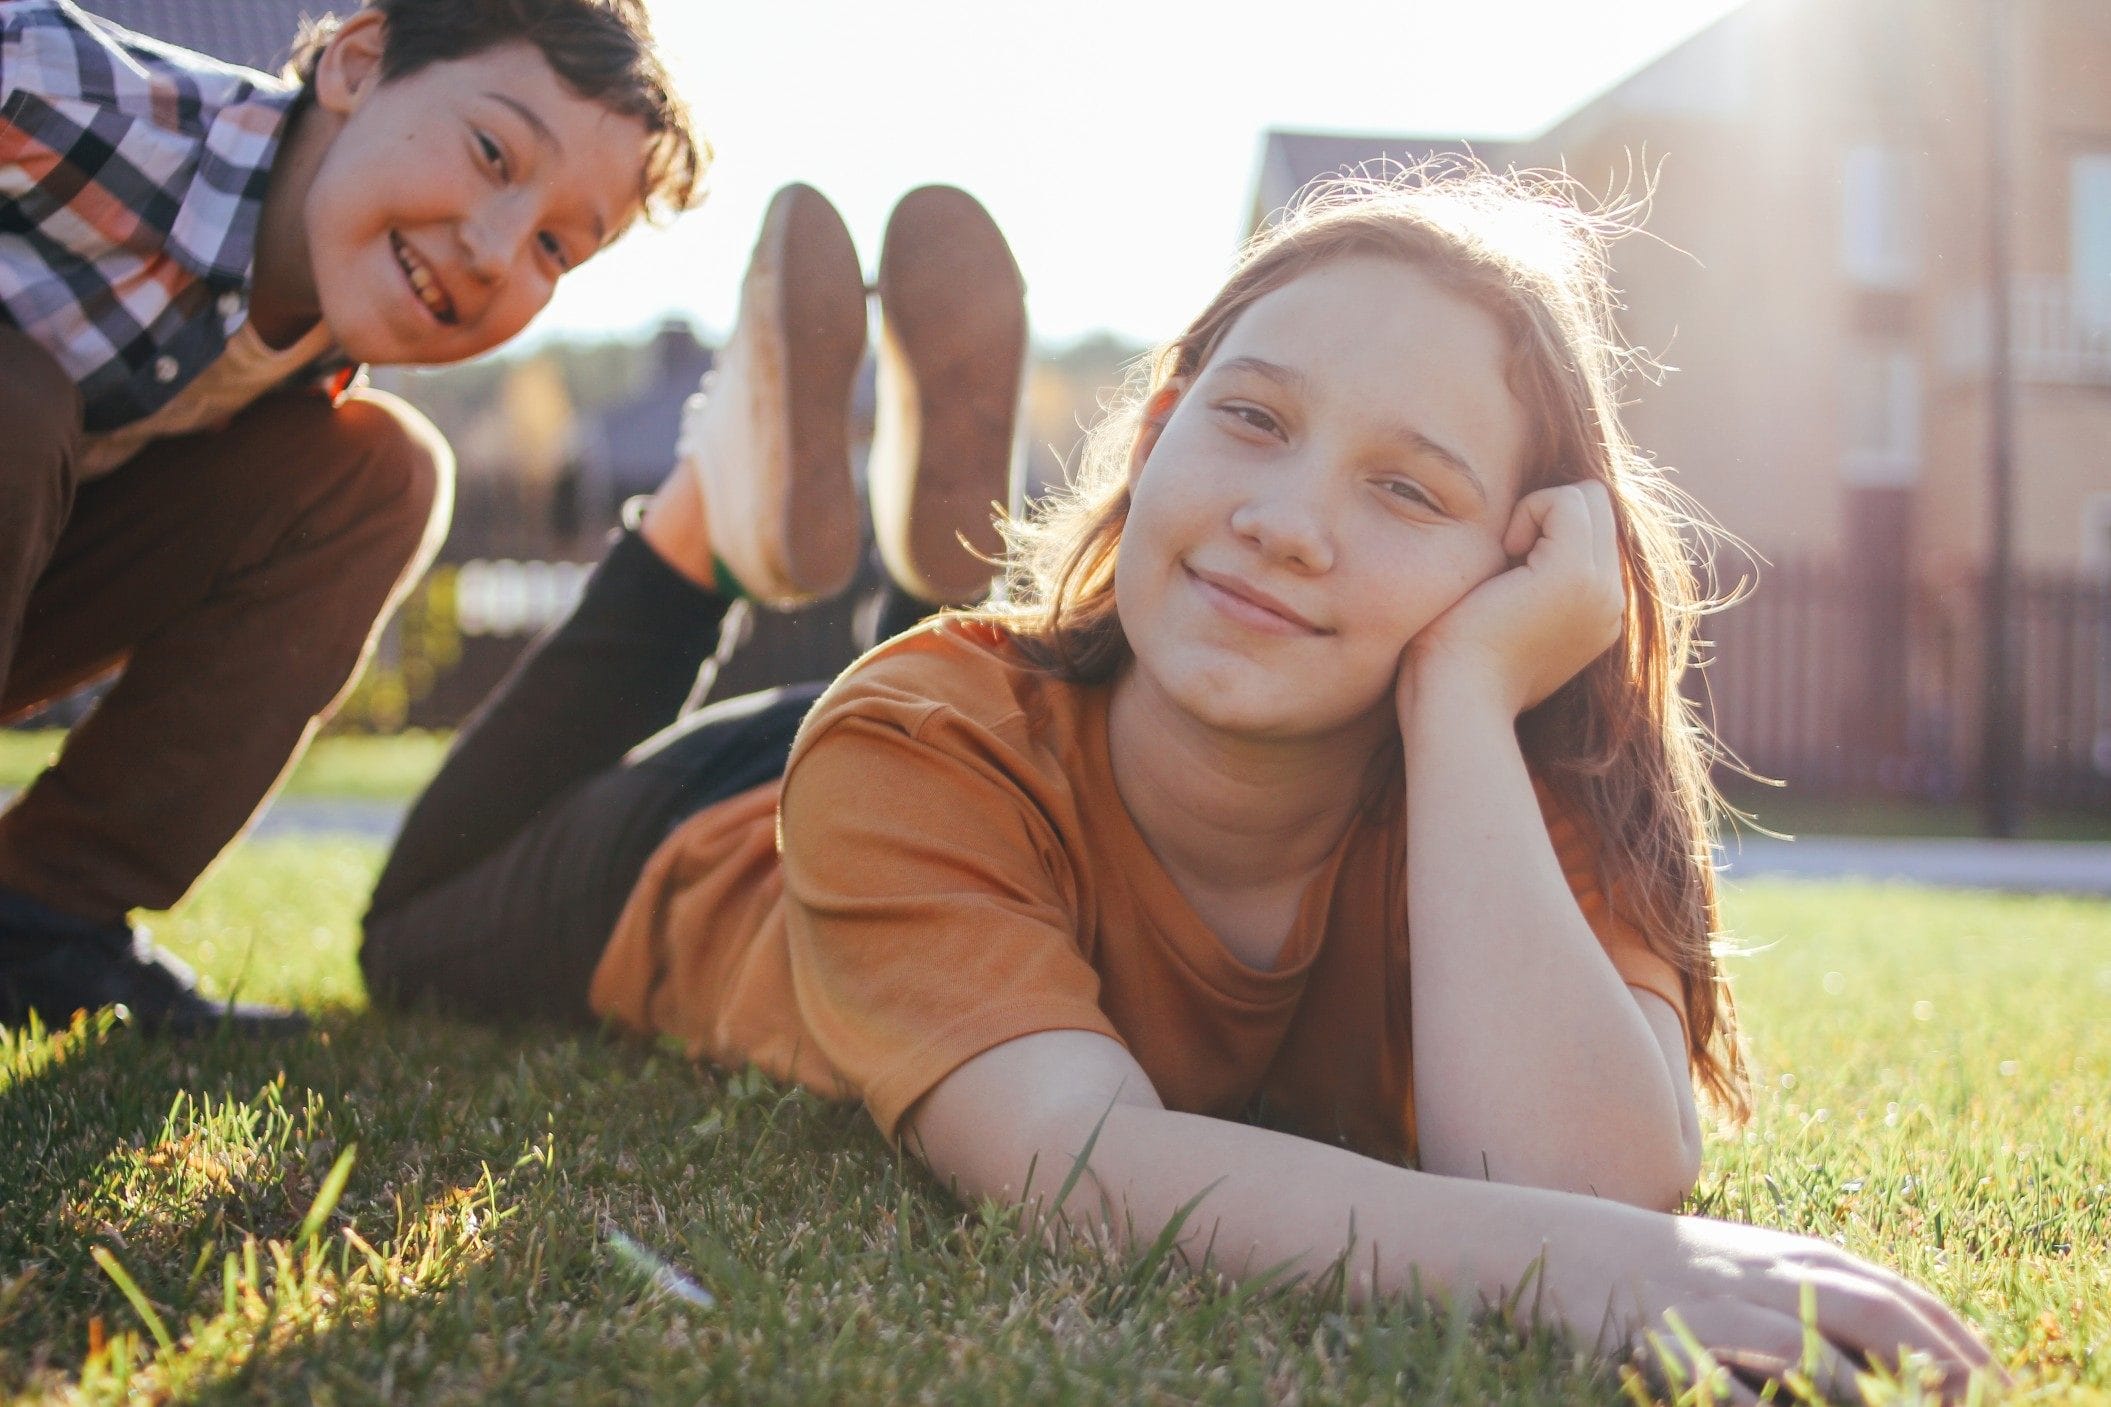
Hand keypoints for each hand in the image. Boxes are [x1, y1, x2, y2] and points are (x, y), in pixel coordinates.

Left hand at [1401, 481, 1624, 718]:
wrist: (1456, 700)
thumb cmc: (1457, 663)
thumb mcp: (1505, 615)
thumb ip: (1530, 581)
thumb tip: (1519, 546)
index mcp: (1598, 613)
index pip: (1596, 528)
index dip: (1549, 525)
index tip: (1508, 565)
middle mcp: (1612, 602)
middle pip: (1599, 506)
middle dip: (1549, 513)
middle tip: (1507, 557)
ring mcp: (1602, 590)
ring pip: (1589, 497)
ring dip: (1539, 513)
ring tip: (1507, 560)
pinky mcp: (1576, 575)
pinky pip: (1567, 501)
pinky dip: (1530, 510)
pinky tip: (1505, 553)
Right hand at [1544, 1211, 1995, 1403]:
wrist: (1566, 1240)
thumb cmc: (1675, 1268)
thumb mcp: (1759, 1270)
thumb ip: (1825, 1296)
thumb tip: (1910, 1343)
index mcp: (1798, 1257)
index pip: (1901, 1296)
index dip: (1959, 1339)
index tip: (2004, 1383)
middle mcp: (1768, 1275)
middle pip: (1872, 1311)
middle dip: (1937, 1359)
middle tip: (1982, 1401)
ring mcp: (1719, 1306)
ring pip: (1805, 1341)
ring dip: (1863, 1386)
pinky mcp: (1665, 1336)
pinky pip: (1716, 1376)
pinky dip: (1748, 1402)